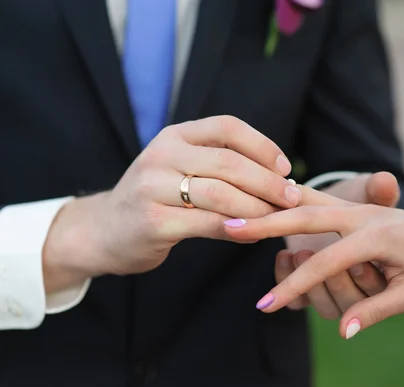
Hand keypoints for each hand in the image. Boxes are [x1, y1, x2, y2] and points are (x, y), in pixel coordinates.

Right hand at [42, 116, 300, 292]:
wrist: (102, 231)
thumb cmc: (155, 200)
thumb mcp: (181, 171)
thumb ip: (221, 171)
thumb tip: (278, 185)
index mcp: (174, 136)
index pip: (227, 127)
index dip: (262, 145)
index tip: (285, 168)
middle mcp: (162, 155)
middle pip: (229, 162)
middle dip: (268, 181)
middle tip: (292, 197)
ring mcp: (153, 187)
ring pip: (221, 193)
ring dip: (257, 208)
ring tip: (278, 218)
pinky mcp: (153, 221)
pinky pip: (207, 223)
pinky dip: (237, 230)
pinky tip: (253, 234)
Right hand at [224, 186, 403, 338]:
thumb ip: (376, 310)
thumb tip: (343, 332)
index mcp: (378, 236)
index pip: (324, 264)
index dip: (294, 288)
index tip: (265, 307)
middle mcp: (362, 216)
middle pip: (303, 215)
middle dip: (264, 223)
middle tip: (228, 227)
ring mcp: (357, 207)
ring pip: (305, 200)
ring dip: (273, 208)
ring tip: (240, 219)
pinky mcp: (353, 207)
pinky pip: (315, 197)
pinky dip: (288, 197)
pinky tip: (267, 200)